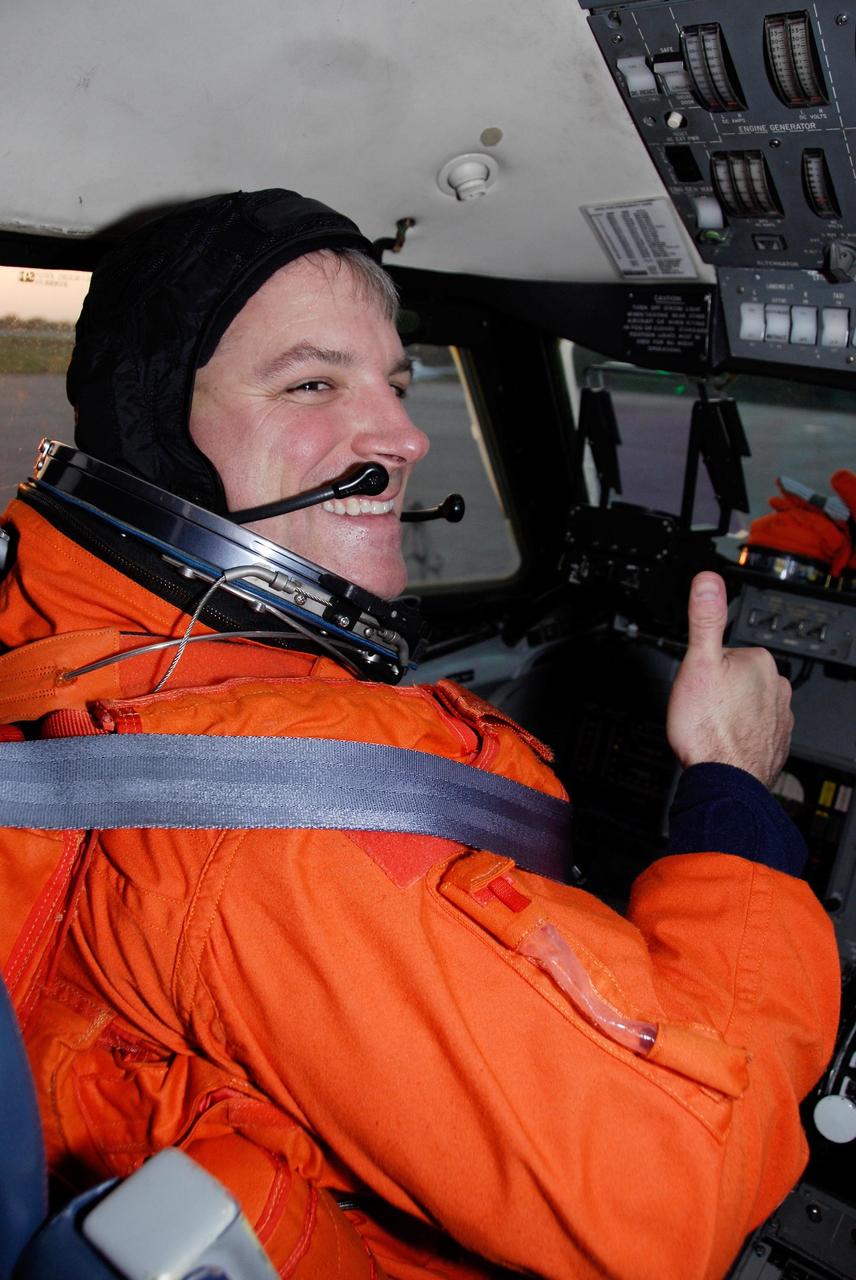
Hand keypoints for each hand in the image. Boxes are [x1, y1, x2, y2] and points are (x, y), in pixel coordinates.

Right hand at [666, 572, 792, 788]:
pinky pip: (755, 729)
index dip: (707, 666)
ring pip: (748, 704)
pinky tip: (723, 741)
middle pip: (738, 678)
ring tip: (710, 725)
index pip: (727, 652)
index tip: (697, 682)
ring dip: (730, 711)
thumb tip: (708, 580)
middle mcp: (777, 686)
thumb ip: (704, 619)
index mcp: (758, 661)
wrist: (724, 780)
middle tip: (700, 705)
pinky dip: (740, 733)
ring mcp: (780, 716)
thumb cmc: (708, 728)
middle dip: (720, 689)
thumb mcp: (696, 662)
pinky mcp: (776, 742)